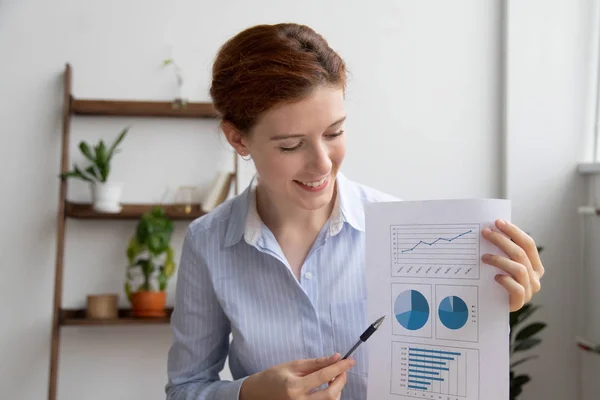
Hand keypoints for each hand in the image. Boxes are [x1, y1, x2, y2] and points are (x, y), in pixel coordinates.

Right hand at [239, 353, 354, 399]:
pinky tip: (328, 388)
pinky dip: (331, 397)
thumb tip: (335, 357)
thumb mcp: (293, 365)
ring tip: (333, 378)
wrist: (259, 393)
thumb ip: (316, 363)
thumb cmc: (274, 376)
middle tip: (343, 370)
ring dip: (337, 390)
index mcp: (294, 387)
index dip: (339, 368)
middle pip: (331, 394)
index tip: (350, 361)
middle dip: (341, 380)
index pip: (323, 376)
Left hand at [481, 219, 544, 310]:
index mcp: (535, 266)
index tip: (498, 222)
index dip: (514, 231)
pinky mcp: (520, 302)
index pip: (528, 244)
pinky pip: (516, 288)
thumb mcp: (503, 265)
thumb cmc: (497, 283)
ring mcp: (529, 290)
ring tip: (484, 257)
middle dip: (502, 240)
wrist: (493, 308)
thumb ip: (503, 251)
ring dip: (499, 259)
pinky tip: (495, 277)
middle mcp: (535, 278)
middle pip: (521, 254)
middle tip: (486, 233)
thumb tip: (491, 229)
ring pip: (518, 269)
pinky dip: (505, 280)